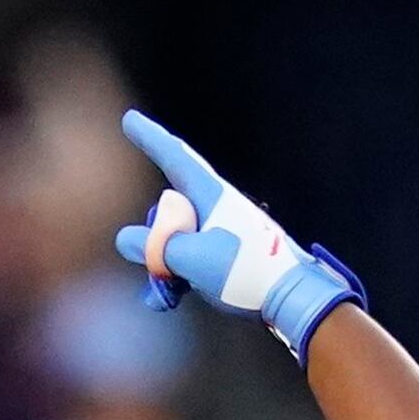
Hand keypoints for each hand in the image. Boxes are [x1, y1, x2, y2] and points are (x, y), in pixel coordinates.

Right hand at [113, 110, 361, 358]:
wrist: (292, 297)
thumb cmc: (247, 271)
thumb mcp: (191, 258)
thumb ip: (155, 247)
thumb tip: (125, 239)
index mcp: (211, 194)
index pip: (174, 156)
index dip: (149, 137)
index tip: (130, 120)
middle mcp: (215, 206)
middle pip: (169, 208)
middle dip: (154, 238)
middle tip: (159, 267)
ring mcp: (220, 230)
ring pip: (175, 237)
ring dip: (161, 264)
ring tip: (164, 294)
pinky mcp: (225, 253)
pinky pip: (188, 256)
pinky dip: (174, 274)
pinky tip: (166, 299)